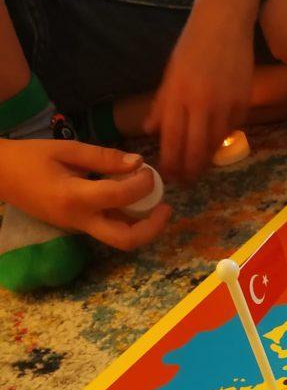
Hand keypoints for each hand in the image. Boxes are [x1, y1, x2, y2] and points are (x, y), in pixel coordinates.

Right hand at [0, 140, 171, 248]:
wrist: (0, 175)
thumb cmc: (30, 158)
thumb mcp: (67, 149)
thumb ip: (104, 157)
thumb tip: (138, 163)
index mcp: (75, 198)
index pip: (120, 196)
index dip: (142, 183)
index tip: (148, 170)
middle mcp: (79, 221)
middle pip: (125, 240)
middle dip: (152, 228)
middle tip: (167, 208)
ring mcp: (79, 229)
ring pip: (119, 239)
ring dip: (142, 226)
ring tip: (153, 202)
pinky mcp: (78, 229)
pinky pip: (109, 230)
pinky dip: (127, 220)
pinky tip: (132, 200)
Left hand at [144, 0, 253, 183]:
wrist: (225, 21)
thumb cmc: (192, 44)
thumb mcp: (170, 72)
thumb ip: (162, 104)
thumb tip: (150, 130)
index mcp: (178, 94)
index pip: (172, 140)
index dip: (170, 163)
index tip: (168, 176)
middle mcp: (201, 103)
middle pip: (195, 150)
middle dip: (189, 170)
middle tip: (185, 181)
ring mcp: (225, 104)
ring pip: (215, 144)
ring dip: (206, 160)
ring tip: (199, 168)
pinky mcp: (243, 103)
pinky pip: (231, 130)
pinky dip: (222, 139)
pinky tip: (215, 143)